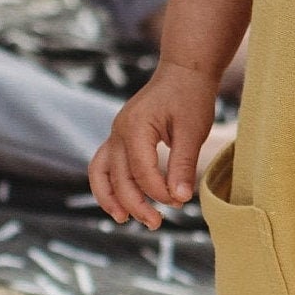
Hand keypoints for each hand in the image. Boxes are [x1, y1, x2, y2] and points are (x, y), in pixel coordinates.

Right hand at [88, 60, 218, 228]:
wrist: (184, 71)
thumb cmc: (191, 97)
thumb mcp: (193, 131)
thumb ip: (183, 165)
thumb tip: (180, 199)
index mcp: (135, 127)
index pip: (141, 172)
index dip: (158, 192)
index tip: (179, 202)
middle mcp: (119, 131)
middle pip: (118, 177)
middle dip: (136, 204)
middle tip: (156, 223)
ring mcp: (116, 133)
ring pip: (101, 172)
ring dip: (110, 198)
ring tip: (124, 219)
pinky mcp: (120, 136)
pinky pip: (105, 164)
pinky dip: (109, 184)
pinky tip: (121, 202)